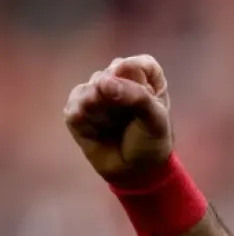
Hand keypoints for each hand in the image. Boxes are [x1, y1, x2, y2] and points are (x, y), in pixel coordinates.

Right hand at [63, 55, 173, 181]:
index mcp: (145, 79)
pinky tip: (98, 131)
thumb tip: (103, 83)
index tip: (143, 93)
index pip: (140, 64)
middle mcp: (119, 81)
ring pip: (91, 90)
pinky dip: (88, 121)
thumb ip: (137, 96)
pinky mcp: (77, 109)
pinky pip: (76, 108)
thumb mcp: (156, 120)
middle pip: (112, 75)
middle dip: (120, 99)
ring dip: (103, 111)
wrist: (136, 171)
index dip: (137, 76)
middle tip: (130, 120)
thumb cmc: (151, 142)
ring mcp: (96, 93)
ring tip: (114, 127)